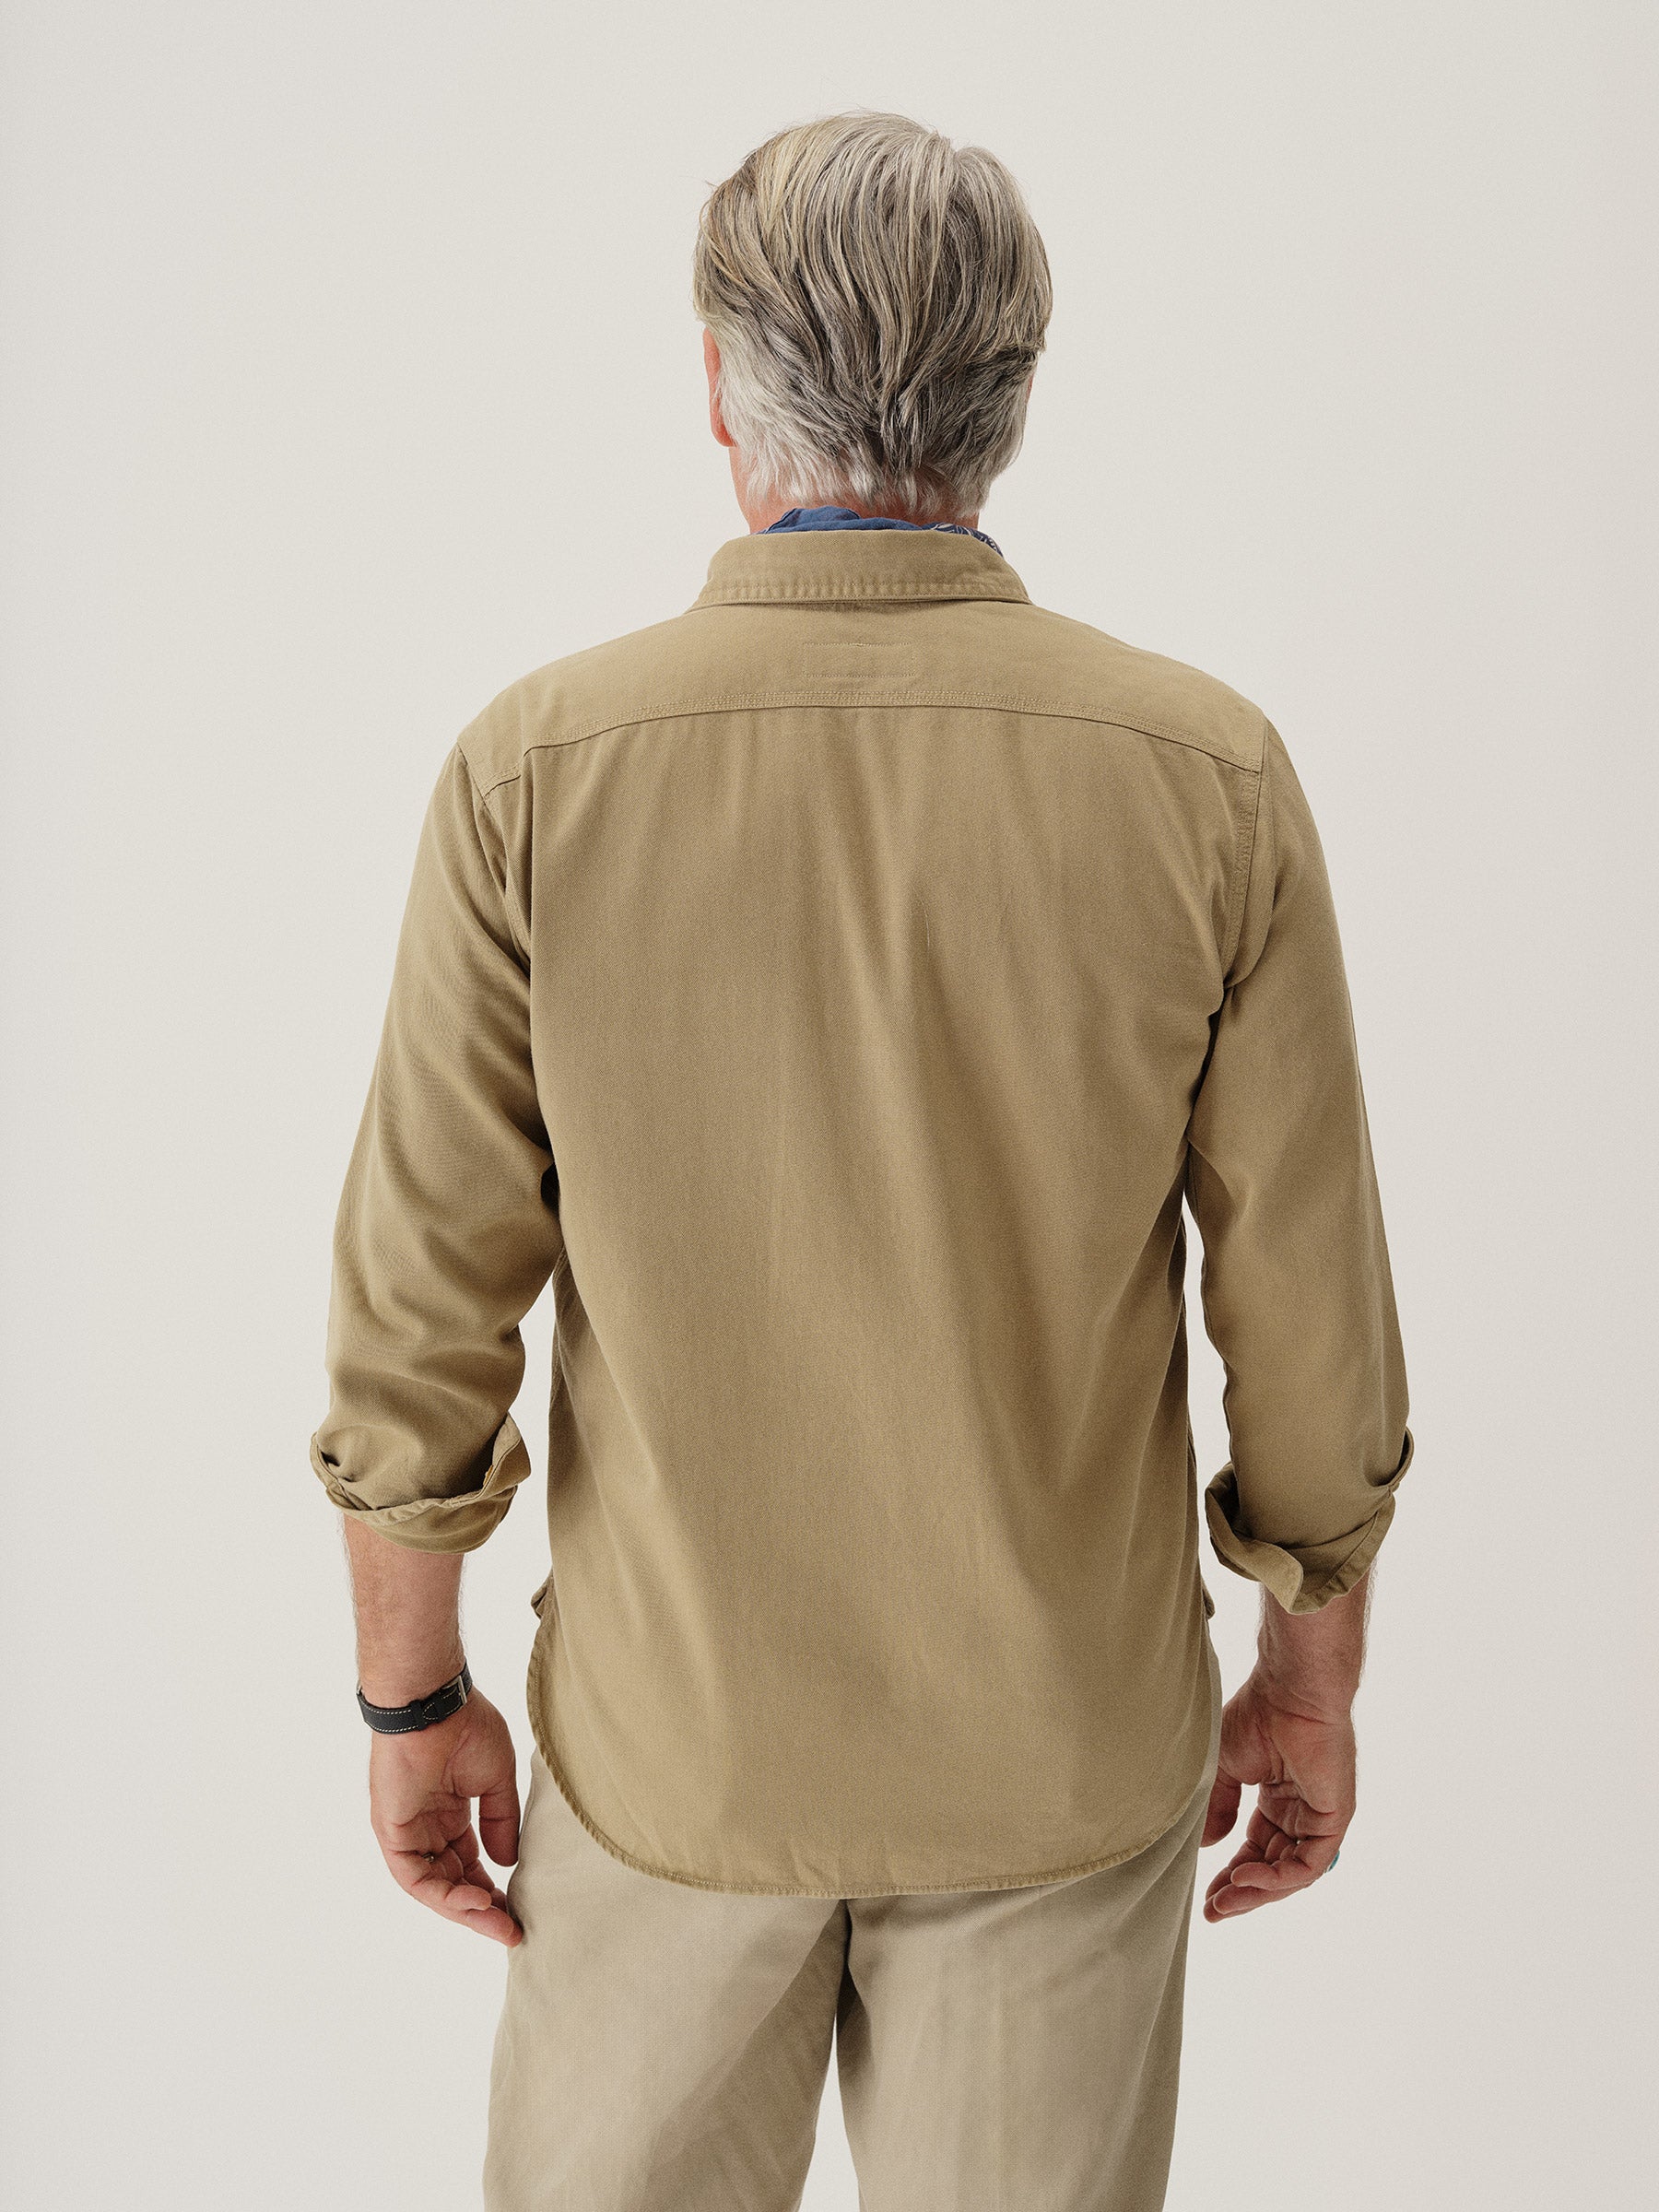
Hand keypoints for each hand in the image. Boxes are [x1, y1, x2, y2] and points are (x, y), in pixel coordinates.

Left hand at [367, 1687, 523, 1946]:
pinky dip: (444, 1895)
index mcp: (447, 1814)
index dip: (491, 1889)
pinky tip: (475, 1900)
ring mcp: (406, 1833)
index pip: (468, 1864)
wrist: (434, 1702)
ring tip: (499, 1924)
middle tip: (512, 1929)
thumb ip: (501, 1821)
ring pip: (434, 1888)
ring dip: (465, 1910)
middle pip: (452, 1883)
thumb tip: (509, 1862)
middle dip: (481, 1910)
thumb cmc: (465, 1726)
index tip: (519, 1910)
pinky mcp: (391, 1834)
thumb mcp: (495, 1779)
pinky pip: (415, 1877)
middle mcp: (424, 1829)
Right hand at [1201, 1670, 1353, 1921]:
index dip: (1233, 1873)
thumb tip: (1209, 1845)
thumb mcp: (1225, 1767)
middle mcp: (1301, 1810)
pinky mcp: (1335, 1818)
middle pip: (1273, 1866)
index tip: (1207, 1896)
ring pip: (1291, 1872)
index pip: (1258, 1848)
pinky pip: (1309, 1863)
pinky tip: (1247, 1877)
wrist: (1288, 1690)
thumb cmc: (1258, 1714)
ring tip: (1226, 1901)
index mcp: (1279, 1796)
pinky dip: (1279, 1877)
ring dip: (1258, 1891)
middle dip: (1243, 1891)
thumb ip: (1219, 1806)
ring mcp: (1320, 1816)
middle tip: (1213, 1911)